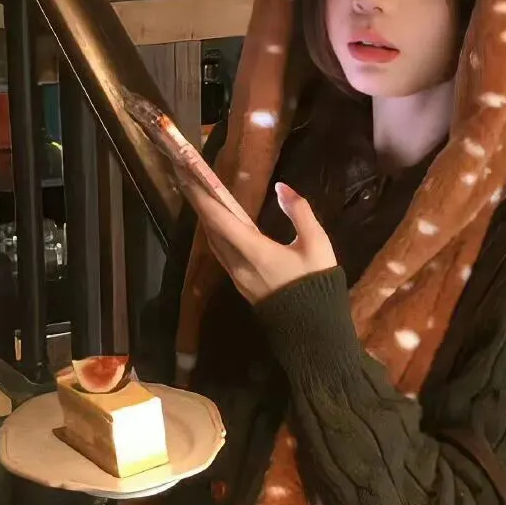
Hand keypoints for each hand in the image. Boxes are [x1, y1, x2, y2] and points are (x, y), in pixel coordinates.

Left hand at [178, 175, 336, 304]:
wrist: (312, 326)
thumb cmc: (315, 282)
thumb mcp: (317, 244)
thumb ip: (299, 212)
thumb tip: (282, 188)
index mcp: (255, 252)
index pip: (221, 221)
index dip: (204, 198)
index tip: (190, 178)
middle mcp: (238, 264)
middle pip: (211, 230)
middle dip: (199, 204)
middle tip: (189, 179)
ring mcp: (237, 276)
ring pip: (213, 243)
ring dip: (205, 219)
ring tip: (200, 197)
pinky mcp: (240, 283)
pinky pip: (220, 253)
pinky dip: (215, 233)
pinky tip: (217, 224)